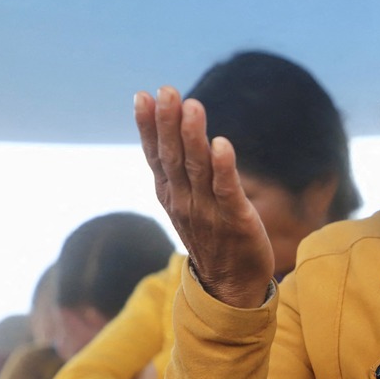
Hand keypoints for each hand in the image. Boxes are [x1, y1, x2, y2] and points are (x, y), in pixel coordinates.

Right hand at [135, 87, 273, 307]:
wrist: (231, 287)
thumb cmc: (212, 238)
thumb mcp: (188, 204)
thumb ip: (181, 173)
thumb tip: (173, 135)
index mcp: (171, 195)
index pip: (156, 155)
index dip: (148, 126)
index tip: (143, 95)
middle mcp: (184, 201)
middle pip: (173, 156)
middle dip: (168, 122)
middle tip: (167, 91)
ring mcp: (207, 212)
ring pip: (197, 169)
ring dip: (193, 136)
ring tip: (192, 106)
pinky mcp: (236, 221)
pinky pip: (227, 191)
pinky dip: (223, 167)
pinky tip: (222, 144)